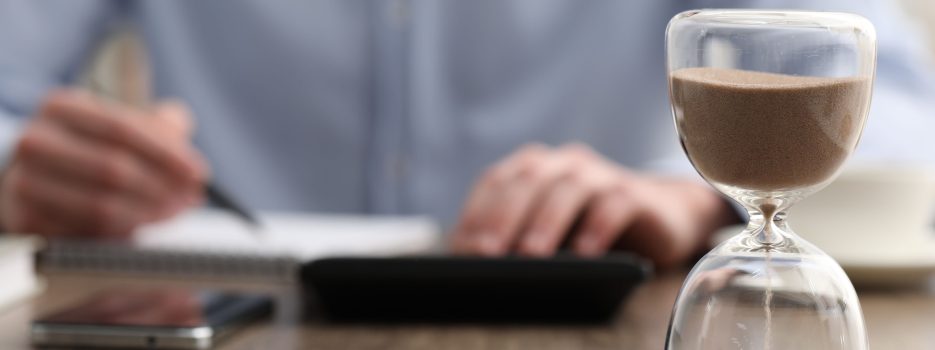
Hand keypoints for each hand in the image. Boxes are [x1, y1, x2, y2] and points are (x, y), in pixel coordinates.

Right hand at [0, 89, 207, 237]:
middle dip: (163, 187)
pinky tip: (143, 225)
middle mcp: (36, 140)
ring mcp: (24, 181)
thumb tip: (181, 124)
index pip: (124, 129)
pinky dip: (122, 232)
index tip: (199, 173)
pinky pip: (86, 232)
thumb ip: (159, 122)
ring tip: (175, 211)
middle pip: (114, 169)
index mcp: (62, 106)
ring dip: (149, 213)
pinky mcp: (26, 219)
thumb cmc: (92, 146)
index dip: (168, 154)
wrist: (40, 175)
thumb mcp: (122, 124)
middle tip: (191, 198)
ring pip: (102, 206)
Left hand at [450, 143, 736, 267]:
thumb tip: (473, 264)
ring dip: (546, 222)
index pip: (497, 182)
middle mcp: (564, 163)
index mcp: (534, 167)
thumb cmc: (588, 226)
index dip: (478, 212)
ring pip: (569, 189)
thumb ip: (512, 237)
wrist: (661, 215)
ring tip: (532, 256)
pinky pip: (615, 204)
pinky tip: (586, 254)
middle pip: (529, 181)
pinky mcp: (635, 194)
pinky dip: (597, 227)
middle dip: (504, 217)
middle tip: (488, 254)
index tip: (464, 248)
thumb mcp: (546, 231)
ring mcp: (600, 175)